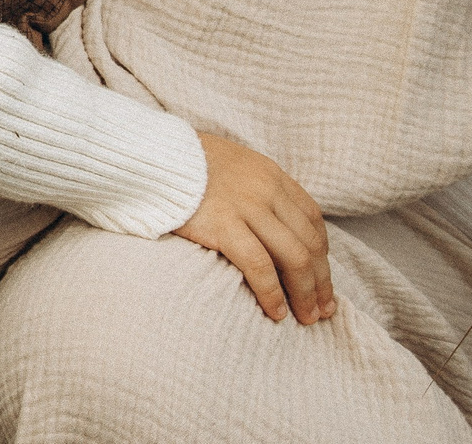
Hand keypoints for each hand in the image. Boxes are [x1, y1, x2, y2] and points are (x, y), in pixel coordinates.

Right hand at [176, 133, 337, 324]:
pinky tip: (275, 311)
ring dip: (305, 293)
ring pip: (294, 258)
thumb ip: (254, 188)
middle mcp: (266, 189)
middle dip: (321, 281)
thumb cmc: (182, 163)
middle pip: (309, 242)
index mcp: (270, 173)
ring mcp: (246, 207)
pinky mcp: (223, 224)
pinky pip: (260, 265)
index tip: (321, 278)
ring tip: (306, 317)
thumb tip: (271, 223)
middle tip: (323, 309)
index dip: (322, 254)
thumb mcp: (230, 164)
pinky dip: (272, 292)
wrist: (148, 154)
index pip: (312, 219)